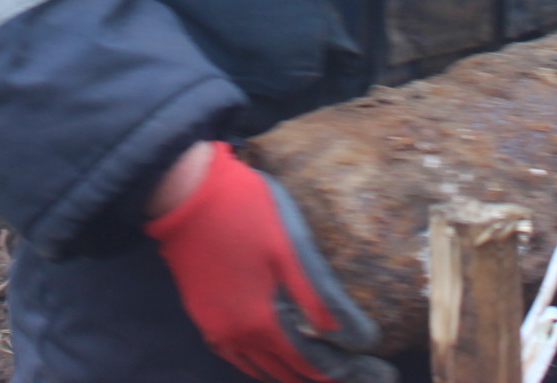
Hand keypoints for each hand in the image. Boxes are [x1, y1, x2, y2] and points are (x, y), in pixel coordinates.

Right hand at [145, 141, 392, 382]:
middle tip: (352, 373)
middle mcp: (236, 336)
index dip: (341, 372)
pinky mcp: (201, 312)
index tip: (372, 374)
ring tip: (313, 369)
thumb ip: (320, 300)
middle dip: (317, 376)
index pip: (310, 365)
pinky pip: (234, 353)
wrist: (184, 191)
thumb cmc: (243, 212)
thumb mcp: (290, 250)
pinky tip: (266, 352)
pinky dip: (256, 361)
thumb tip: (356, 339)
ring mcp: (214, 326)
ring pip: (257, 366)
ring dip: (286, 371)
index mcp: (261, 323)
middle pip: (284, 372)